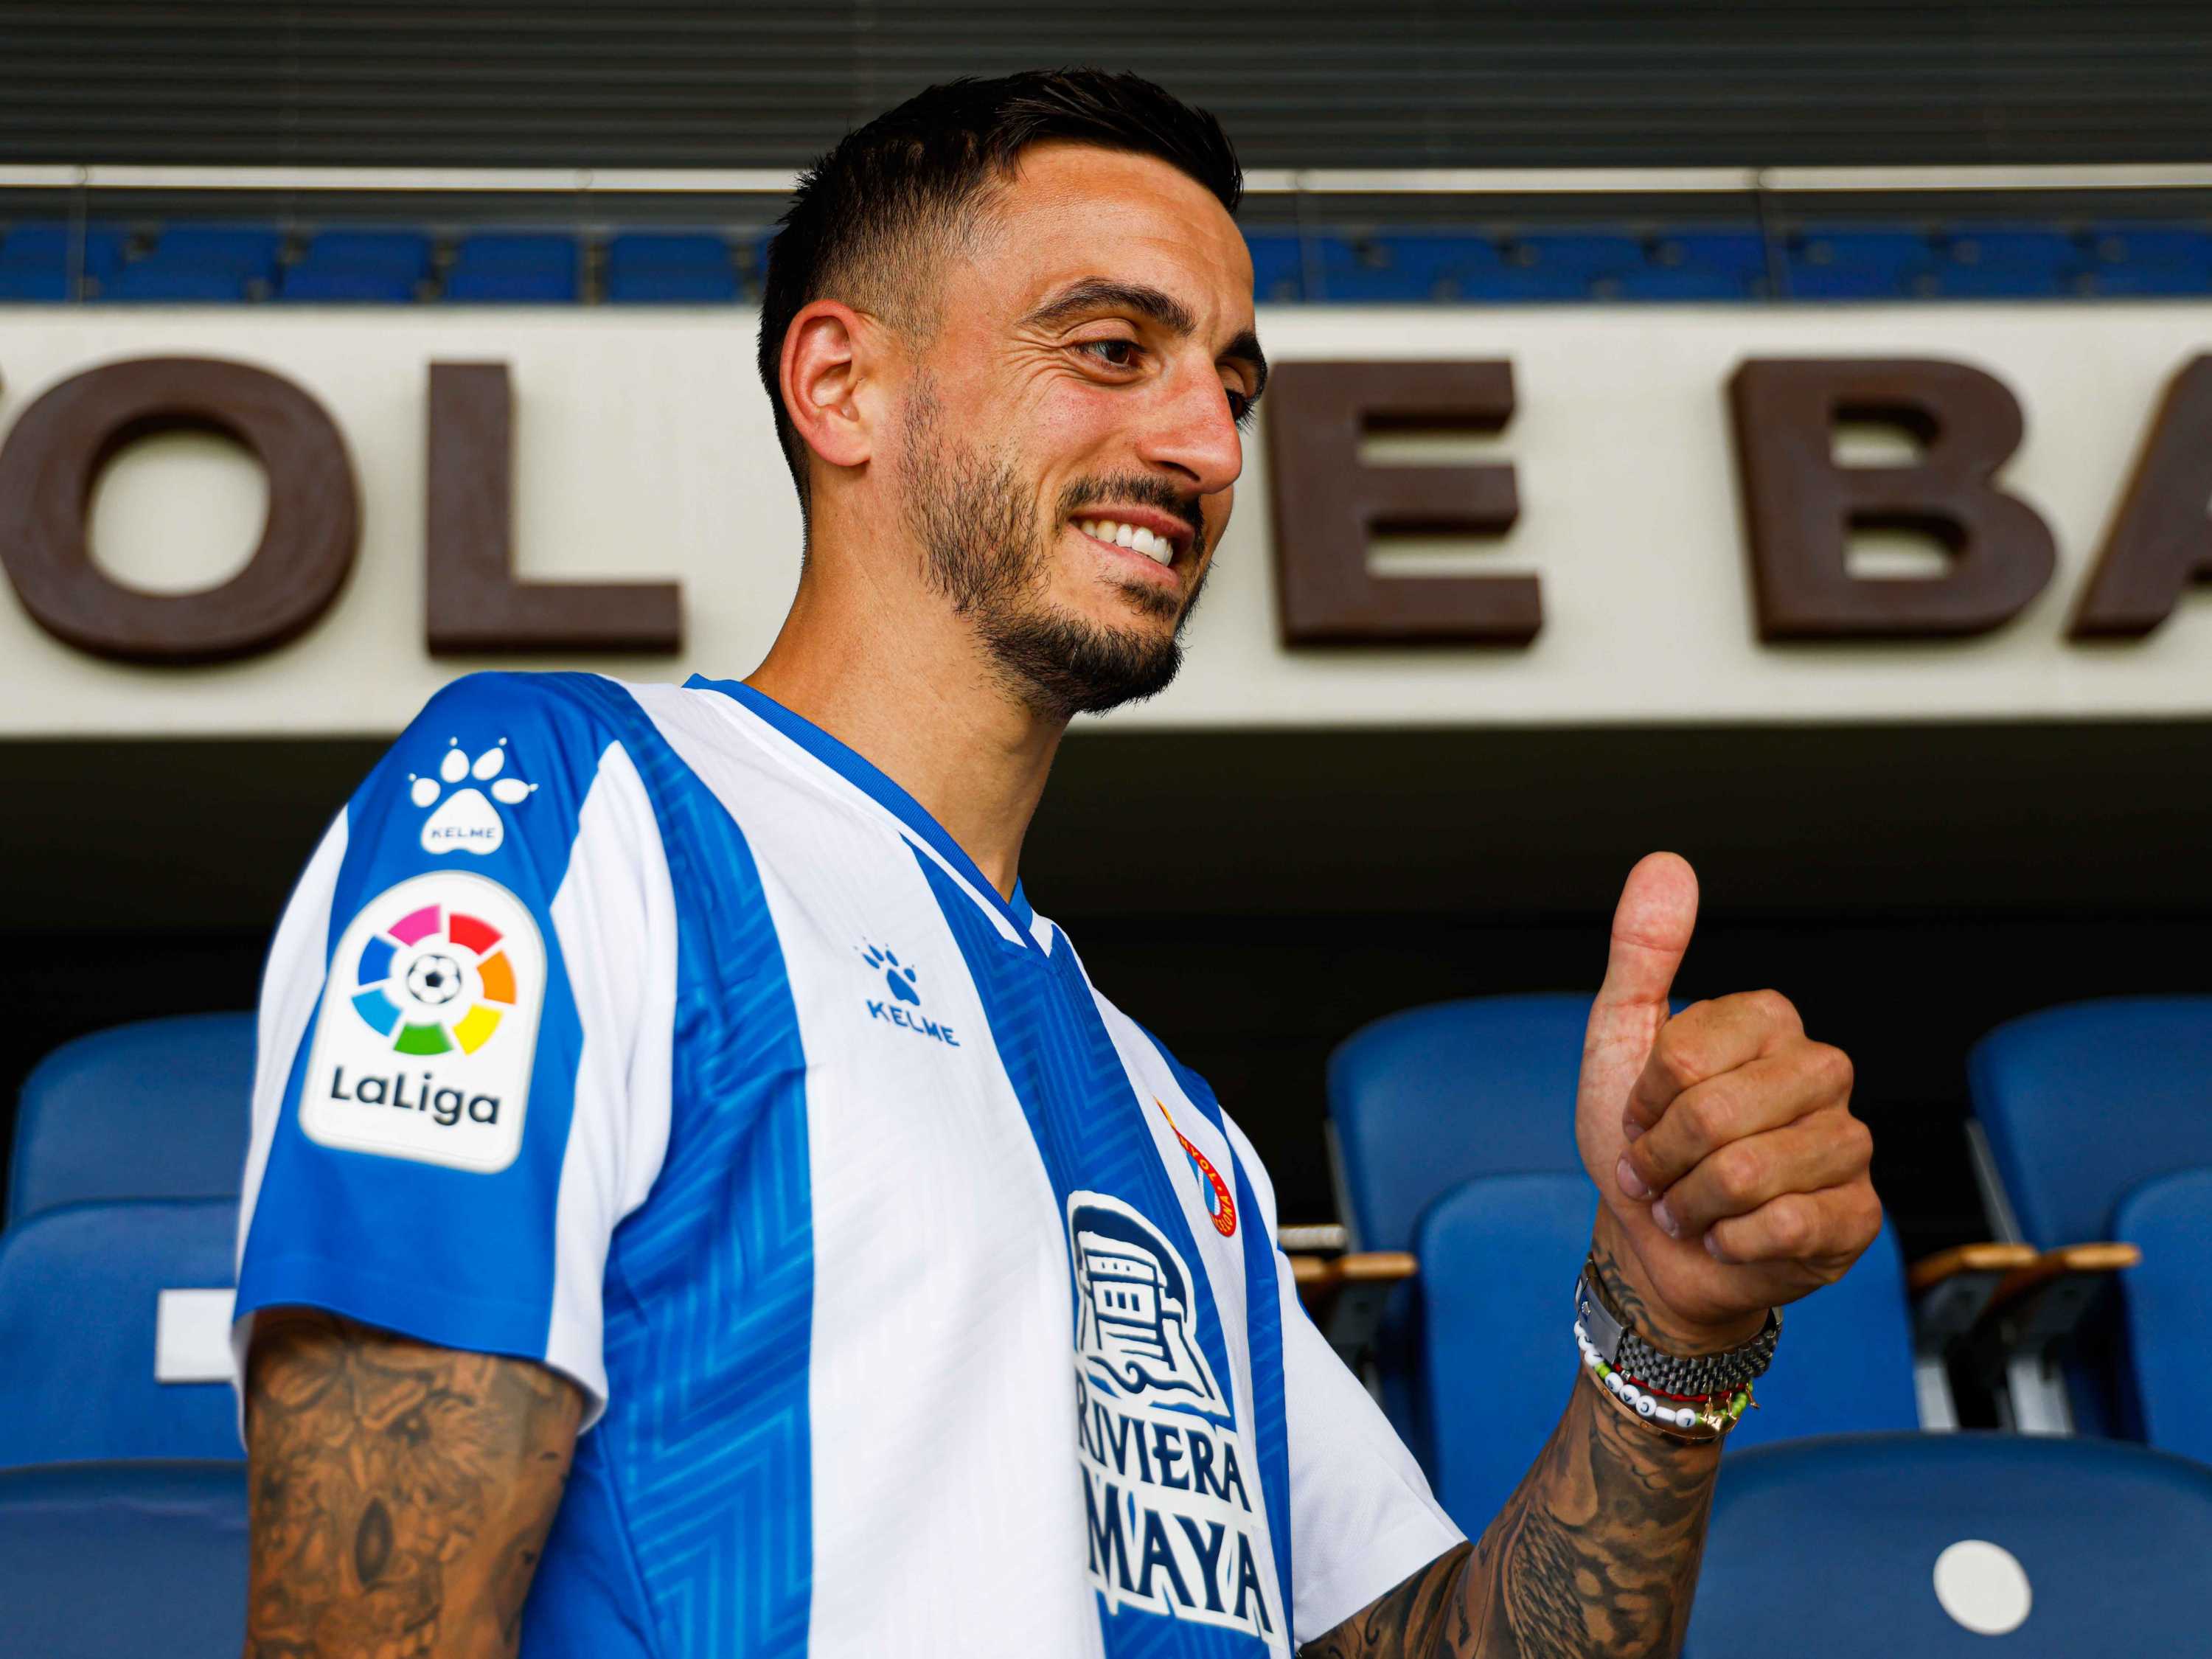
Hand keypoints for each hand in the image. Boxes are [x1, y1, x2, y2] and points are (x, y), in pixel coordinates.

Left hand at [1574, 852, 1880, 1343]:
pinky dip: (1729, 1243)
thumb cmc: (1640, 1141)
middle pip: (1716, 1115)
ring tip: (1687, 1206)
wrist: (1656, 1244)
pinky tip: (1728, 1238)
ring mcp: (1848, 1143)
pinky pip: (1783, 1226)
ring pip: (1748, 1174)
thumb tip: (1665, 862)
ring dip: (1690, 1205)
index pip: (1686, 1055)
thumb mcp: (1620, 1039)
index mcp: (1769, 1021)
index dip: (1644, 1099)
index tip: (1640, 1115)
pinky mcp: (1858, 1214)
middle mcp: (1821, 1071)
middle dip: (1661, 1158)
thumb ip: (1642, 953)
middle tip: (1655, 1172)